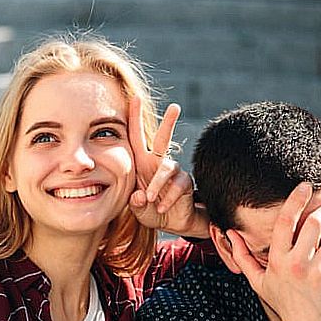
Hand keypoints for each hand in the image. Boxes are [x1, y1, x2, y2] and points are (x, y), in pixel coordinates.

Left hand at [127, 97, 209, 237]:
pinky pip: (178, 186)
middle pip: (163, 139)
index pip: (136, 137)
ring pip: (167, 168)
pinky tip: (162, 208)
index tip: (134, 97)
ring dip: (157, 184)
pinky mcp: (185, 183)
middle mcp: (158, 163)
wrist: (172, 223)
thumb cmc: (150, 211)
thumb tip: (140, 196)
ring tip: (151, 199)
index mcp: (142, 163)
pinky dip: (168, 198)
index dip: (134, 118)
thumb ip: (136, 204)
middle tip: (175, 107)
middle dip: (168, 123)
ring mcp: (173, 172)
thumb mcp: (137, 209)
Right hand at [227, 183, 320, 320]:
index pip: (285, 222)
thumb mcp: (260, 283)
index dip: (296, 200)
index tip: (305, 186)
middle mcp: (295, 263)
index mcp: (277, 261)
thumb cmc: (285, 306)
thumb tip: (230, 234)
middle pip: (315, 222)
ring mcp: (316, 271)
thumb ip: (244, 257)